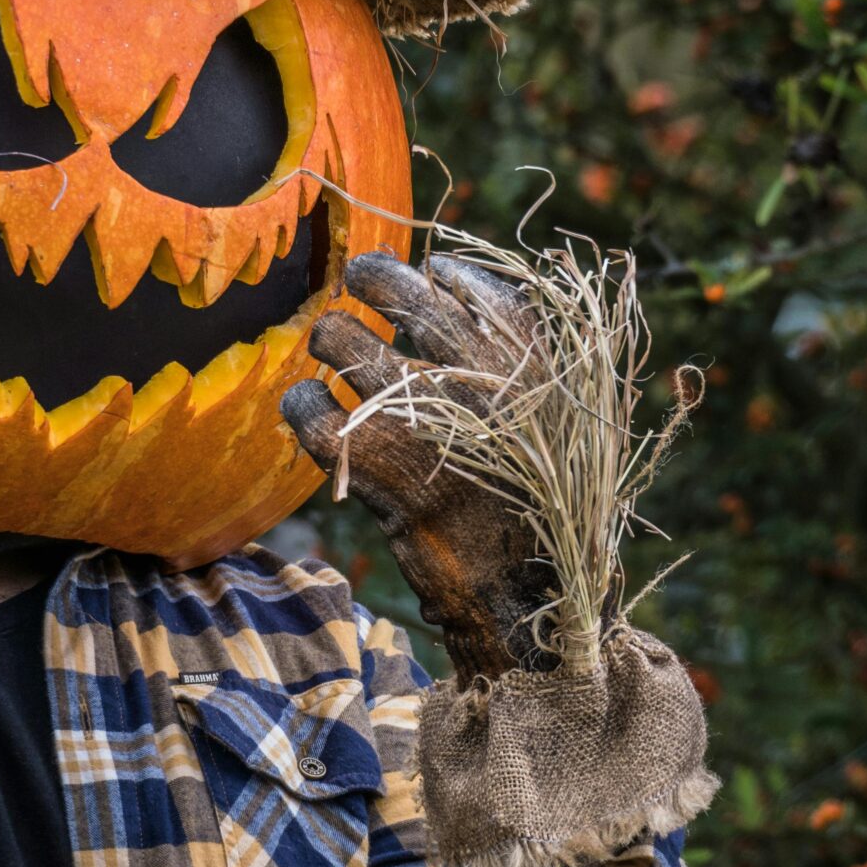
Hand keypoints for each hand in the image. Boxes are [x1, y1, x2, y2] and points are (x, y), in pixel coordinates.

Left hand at [281, 251, 560, 682]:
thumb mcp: (563, 417)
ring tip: (329, 359)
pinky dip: (304, 404)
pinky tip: (312, 411)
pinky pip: (311, 407)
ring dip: (328, 342)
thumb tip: (461, 296)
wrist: (533, 590)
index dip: (429, 276)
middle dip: (367, 280)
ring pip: (339, 338)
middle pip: (394, 288)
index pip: (461, 280)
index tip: (417, 280)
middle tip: (353, 292)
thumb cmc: (548, 502)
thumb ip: (521, 357)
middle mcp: (473, 368)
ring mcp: (422, 412)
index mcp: (528, 352)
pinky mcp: (378, 464)